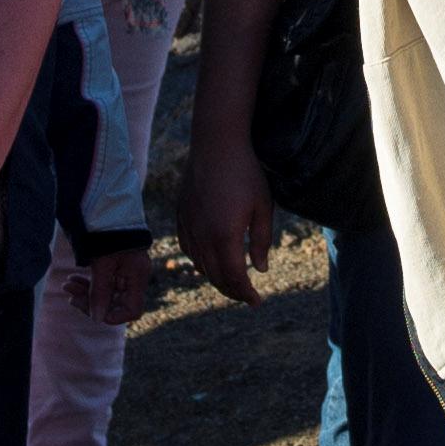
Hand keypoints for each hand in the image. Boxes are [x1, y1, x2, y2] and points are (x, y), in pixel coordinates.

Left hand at [66, 236, 169, 327]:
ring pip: (106, 292)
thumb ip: (99, 292)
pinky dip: (88, 283)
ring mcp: (126, 272)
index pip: (132, 310)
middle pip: (115, 302)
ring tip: (66, 285)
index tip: (92, 311)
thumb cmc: (108, 234)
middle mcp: (135, 277)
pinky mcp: (116, 266)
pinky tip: (72, 280)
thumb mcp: (101, 263)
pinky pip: (103, 282)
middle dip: (91, 301)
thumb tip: (97, 318)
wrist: (108, 208)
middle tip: (70, 295)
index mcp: (138, 277)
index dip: (113, 316)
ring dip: (86, 292)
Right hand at [177, 131, 278, 307]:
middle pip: (215, 277)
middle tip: (246, 296)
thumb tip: (259, 269)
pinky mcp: (181, 216)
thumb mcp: (263, 207)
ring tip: (231, 281)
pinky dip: (200, 261)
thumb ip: (261, 241)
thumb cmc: (245, 173)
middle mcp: (203, 237)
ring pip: (200, 265)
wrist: (216, 144)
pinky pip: (188, 249)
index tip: (256, 302)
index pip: (234, 278)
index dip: (245, 294)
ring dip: (216, 278)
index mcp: (224, 237)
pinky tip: (210, 260)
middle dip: (232, 291)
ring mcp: (189, 226)